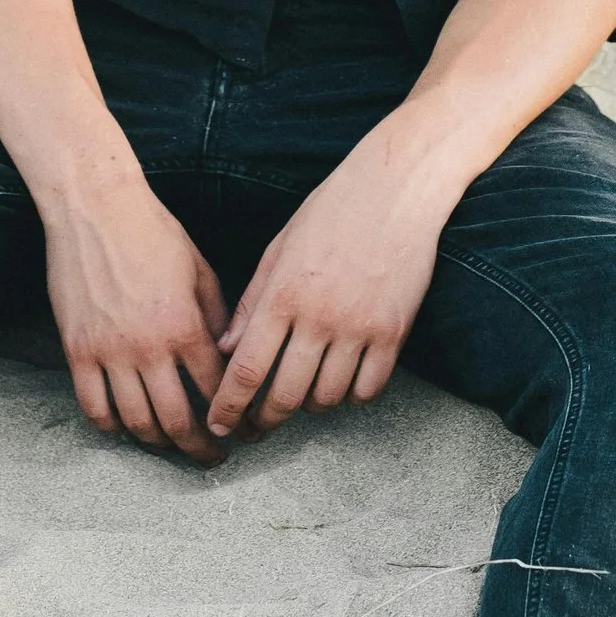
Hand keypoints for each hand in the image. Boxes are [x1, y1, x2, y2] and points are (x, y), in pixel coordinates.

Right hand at [42, 175, 229, 462]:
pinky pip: (93, 407)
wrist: (95, 207)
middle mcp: (149, 347)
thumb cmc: (153, 231)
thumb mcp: (200, 270)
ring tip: (172, 445)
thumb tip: (230, 356)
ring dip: (159, 443)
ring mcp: (109, 353)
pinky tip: (126, 427)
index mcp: (186, 326)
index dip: (235, 418)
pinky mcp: (77, 351)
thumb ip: (217, 318)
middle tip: (213, 457)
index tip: (243, 432)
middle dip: (201, 448)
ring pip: (136, 422)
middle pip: (178, 421)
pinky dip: (112, 427)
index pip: (217, 390)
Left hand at [205, 128, 450, 439]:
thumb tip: (226, 350)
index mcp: (283, 294)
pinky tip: (341, 384)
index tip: (219, 426)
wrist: (396, 189)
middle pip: (285, 394)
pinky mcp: (393, 332)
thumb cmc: (332, 211)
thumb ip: (251, 302)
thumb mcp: (279, 248)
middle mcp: (319, 317)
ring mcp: (359, 327)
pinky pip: (369, 388)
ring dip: (309, 407)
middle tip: (257, 426)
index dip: (228, 407)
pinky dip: (351, 396)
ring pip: (327, 397)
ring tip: (301, 397)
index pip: (247, 369)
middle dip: (265, 419)